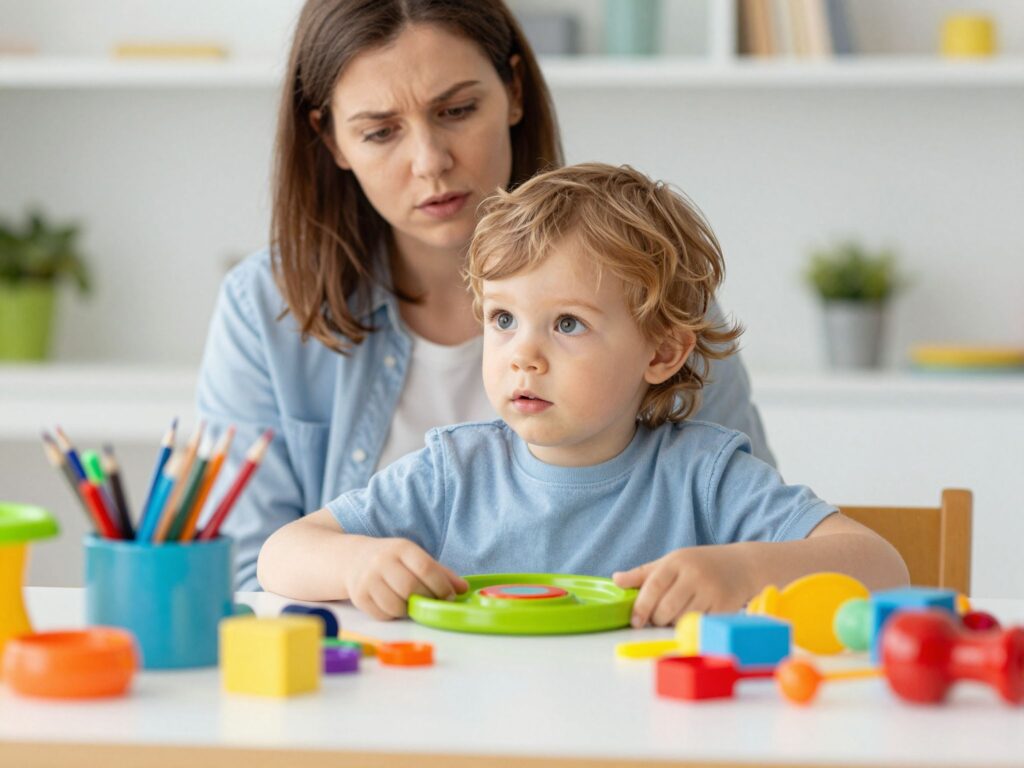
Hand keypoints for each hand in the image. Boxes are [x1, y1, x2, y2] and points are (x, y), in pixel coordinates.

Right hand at [344, 537, 467, 619]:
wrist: (353, 559)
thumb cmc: (392, 560)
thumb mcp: (415, 557)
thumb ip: (440, 572)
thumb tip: (463, 588)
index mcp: (401, 548)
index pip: (426, 568)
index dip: (441, 586)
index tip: (449, 596)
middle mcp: (382, 561)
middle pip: (411, 588)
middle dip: (426, 599)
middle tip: (431, 602)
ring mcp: (368, 579)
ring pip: (396, 605)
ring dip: (409, 609)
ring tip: (411, 602)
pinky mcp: (358, 596)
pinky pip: (383, 615)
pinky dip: (394, 614)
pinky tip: (394, 604)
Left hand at [612, 545, 755, 626]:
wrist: (742, 565)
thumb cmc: (700, 564)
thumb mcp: (671, 562)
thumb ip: (643, 574)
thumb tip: (615, 580)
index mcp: (677, 562)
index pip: (653, 587)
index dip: (641, 606)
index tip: (635, 621)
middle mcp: (694, 575)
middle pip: (666, 608)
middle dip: (657, 619)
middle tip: (657, 619)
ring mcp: (711, 591)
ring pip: (682, 620)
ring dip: (673, 624)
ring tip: (675, 616)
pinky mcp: (725, 607)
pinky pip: (699, 625)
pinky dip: (691, 627)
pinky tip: (691, 618)